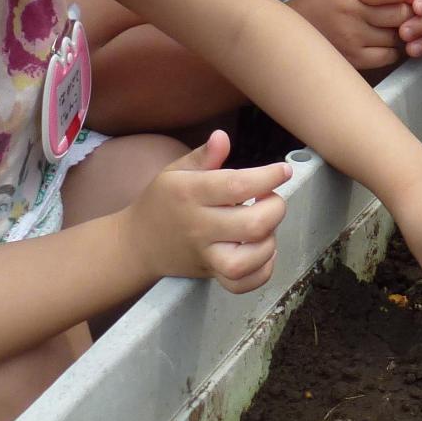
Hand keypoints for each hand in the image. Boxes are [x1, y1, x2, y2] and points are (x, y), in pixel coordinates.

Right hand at [125, 131, 291, 293]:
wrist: (138, 243)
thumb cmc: (164, 201)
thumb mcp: (177, 171)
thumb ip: (204, 156)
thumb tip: (222, 136)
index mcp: (190, 193)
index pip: (238, 185)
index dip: (268, 177)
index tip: (283, 171)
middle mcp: (198, 226)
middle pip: (252, 225)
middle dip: (275, 208)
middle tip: (270, 199)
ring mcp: (204, 255)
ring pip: (246, 260)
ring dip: (268, 242)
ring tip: (265, 226)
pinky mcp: (210, 274)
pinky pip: (240, 284)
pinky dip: (261, 271)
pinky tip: (262, 251)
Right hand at [291, 0, 412, 70]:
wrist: (291, 34)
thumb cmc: (322, 1)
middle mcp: (350, 14)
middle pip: (399, 14)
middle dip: (407, 11)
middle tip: (403, 9)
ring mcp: (352, 39)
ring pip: (397, 36)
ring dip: (401, 31)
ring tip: (391, 25)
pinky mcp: (354, 60)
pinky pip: (389, 56)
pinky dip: (392, 49)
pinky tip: (384, 41)